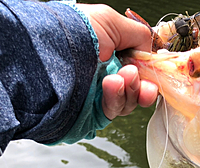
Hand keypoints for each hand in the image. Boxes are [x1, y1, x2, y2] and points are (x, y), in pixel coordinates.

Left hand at [76, 4, 157, 118]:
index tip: (155, 70)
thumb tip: (150, 50)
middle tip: (133, 74)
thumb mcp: (110, 21)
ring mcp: (98, 94)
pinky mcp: (92, 112)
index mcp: (109, 51)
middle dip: (142, 83)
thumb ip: (138, 35)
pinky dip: (117, 98)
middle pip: (137, 87)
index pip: (138, 67)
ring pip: (129, 101)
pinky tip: (112, 85)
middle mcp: (104, 73)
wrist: (44, 56)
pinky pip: (114, 110)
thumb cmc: (72, 32)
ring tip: (120, 78)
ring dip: (131, 90)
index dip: (150, 71)